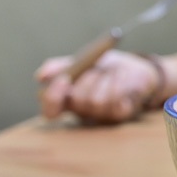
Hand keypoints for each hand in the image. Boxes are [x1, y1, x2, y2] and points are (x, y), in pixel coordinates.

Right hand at [35, 50, 161, 122]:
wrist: (136, 68)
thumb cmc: (105, 66)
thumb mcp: (81, 61)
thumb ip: (60, 66)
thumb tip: (40, 76)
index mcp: (66, 99)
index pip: (49, 110)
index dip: (52, 98)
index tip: (63, 80)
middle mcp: (81, 111)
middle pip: (75, 102)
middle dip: (87, 79)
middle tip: (97, 68)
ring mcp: (101, 115)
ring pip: (96, 101)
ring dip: (105, 79)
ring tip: (113, 71)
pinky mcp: (120, 115)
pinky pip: (116, 101)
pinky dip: (119, 82)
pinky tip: (123, 76)